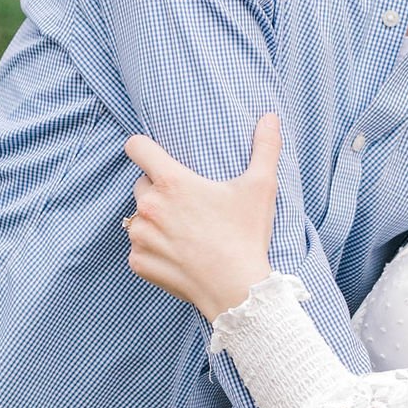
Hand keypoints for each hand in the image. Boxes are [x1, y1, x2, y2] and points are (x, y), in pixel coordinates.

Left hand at [124, 112, 282, 319]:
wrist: (236, 290)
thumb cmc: (246, 236)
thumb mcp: (260, 188)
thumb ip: (265, 148)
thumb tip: (271, 117)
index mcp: (171, 182)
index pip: (136, 147)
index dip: (143, 147)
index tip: (152, 153)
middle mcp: (148, 206)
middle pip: (141, 184)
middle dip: (158, 190)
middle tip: (186, 204)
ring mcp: (140, 237)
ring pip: (138, 218)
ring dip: (153, 221)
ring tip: (184, 232)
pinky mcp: (138, 262)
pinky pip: (138, 248)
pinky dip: (152, 250)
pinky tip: (178, 255)